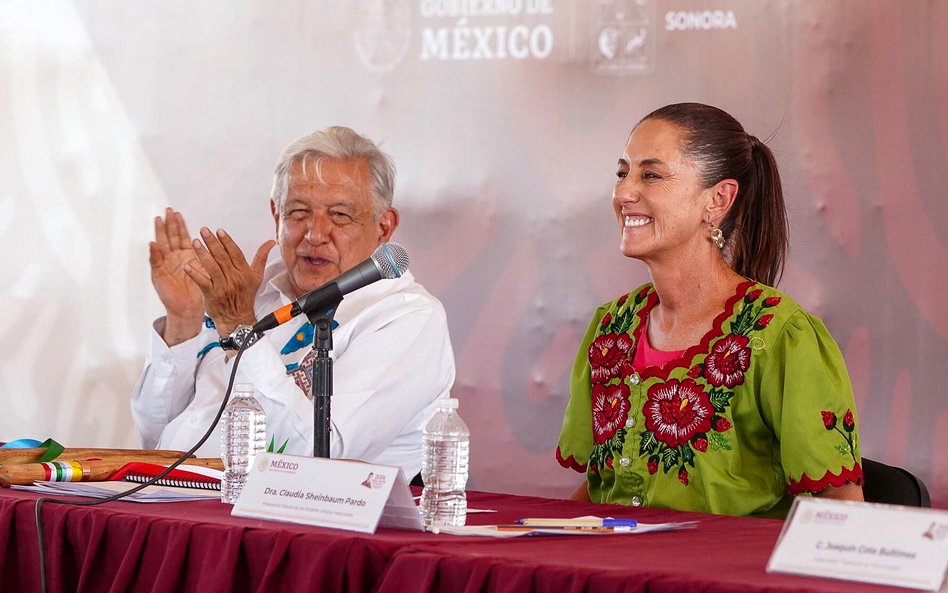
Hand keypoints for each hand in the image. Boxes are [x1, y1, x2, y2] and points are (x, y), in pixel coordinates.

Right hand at [149, 208, 204, 343]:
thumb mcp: (206, 269)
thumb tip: (219, 242)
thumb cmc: (198, 290)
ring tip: (158, 221)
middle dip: (169, 224)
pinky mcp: (160, 274)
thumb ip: (209, 255)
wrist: (189, 307)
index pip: (182, 236)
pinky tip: (153, 244)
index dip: (180, 225)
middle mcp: (174, 257)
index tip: (178, 213)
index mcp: (186, 255)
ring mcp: (166, 264)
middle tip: (168, 211)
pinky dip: (155, 253)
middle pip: (171, 237)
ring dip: (160, 233)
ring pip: (162, 245)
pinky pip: (156, 262)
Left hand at [184, 227, 275, 337]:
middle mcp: (234, 278)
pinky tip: (187, 266)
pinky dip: (195, 274)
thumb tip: (270, 242)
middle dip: (213, 242)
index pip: (235, 253)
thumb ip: (261, 257)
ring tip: (195, 242)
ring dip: (202, 253)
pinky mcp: (212, 295)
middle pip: (222, 257)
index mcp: (245, 272)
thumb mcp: (257, 276)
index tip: (219, 231)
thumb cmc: (245, 297)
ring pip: (212, 267)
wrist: (238, 319)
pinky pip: (203, 282)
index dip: (227, 241)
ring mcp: (223, 287)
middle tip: (204, 230)